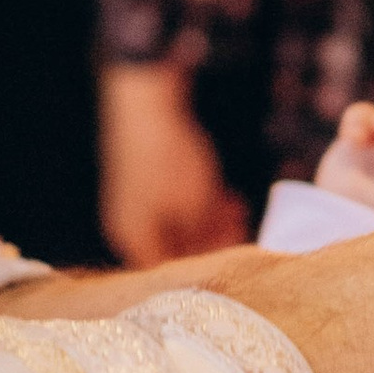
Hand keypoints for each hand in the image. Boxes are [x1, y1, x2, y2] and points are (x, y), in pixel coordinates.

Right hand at [102, 61, 250, 267]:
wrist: (147, 101)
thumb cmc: (167, 158)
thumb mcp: (196, 205)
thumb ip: (206, 237)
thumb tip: (216, 256)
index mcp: (135, 238)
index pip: (171, 271)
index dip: (206, 267)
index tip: (235, 256)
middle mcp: (131, 224)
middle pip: (175, 246)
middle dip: (212, 239)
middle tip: (242, 229)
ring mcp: (136, 199)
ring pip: (179, 222)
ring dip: (211, 219)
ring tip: (238, 209)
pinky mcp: (146, 178)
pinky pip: (175, 201)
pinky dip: (200, 202)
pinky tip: (226, 195)